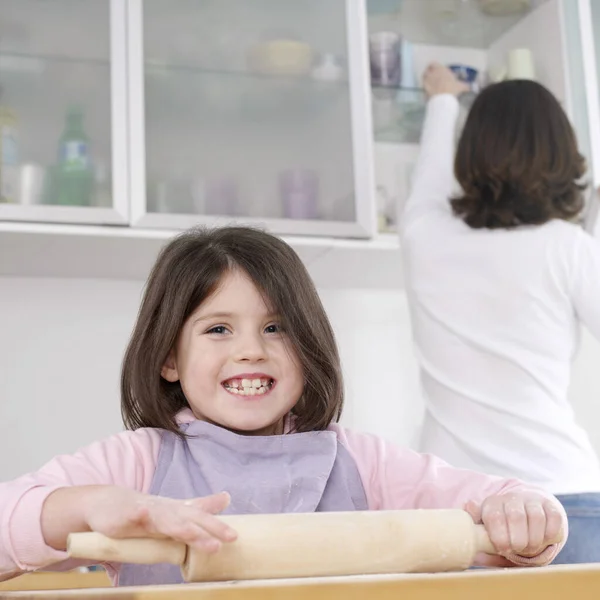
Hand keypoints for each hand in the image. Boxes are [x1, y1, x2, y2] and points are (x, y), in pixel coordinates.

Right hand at [82, 486, 236, 552]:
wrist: (108, 502)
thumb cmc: (147, 509)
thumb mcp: (175, 510)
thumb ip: (200, 506)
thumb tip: (227, 498)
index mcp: (178, 511)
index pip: (201, 517)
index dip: (217, 526)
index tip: (235, 536)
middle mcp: (166, 511)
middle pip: (190, 520)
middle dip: (209, 528)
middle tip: (229, 537)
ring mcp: (147, 512)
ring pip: (167, 521)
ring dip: (182, 528)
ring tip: (196, 535)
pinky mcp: (125, 516)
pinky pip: (133, 516)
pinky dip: (138, 514)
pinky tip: (142, 514)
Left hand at [422, 62, 469, 97]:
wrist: (443, 98)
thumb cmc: (452, 89)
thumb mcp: (460, 86)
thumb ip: (465, 86)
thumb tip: (470, 87)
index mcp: (441, 69)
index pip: (433, 64)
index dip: (433, 66)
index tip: (435, 70)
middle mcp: (432, 73)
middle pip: (427, 70)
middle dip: (429, 72)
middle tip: (432, 77)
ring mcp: (427, 80)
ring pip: (423, 76)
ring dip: (426, 78)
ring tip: (429, 83)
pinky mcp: (424, 88)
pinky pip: (423, 85)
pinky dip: (424, 87)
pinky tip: (428, 90)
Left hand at [465, 492, 564, 559]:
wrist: (525, 506)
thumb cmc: (502, 522)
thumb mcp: (485, 522)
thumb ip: (475, 517)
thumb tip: (468, 504)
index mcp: (493, 503)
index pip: (494, 516)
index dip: (499, 537)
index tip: (502, 548)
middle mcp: (513, 498)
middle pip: (516, 517)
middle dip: (518, 540)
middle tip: (517, 549)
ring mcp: (533, 500)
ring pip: (536, 518)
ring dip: (534, 539)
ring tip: (530, 547)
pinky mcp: (551, 506)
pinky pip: (554, 519)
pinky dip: (550, 533)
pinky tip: (544, 539)